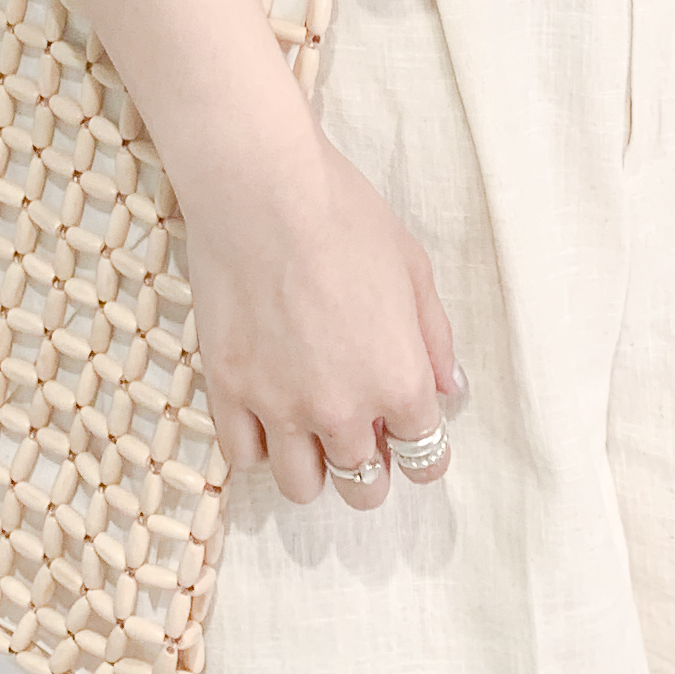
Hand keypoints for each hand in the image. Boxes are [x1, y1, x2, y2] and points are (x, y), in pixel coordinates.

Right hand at [181, 119, 460, 512]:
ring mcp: (280, 405)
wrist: (261, 187)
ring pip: (301, 487)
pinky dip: (257, 444)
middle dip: (369, 468)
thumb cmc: (344, 214)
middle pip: (363, 487)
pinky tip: (264, 411)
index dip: (422, 450)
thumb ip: (434, 339)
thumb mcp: (413, 267)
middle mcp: (344, 409)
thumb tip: (446, 390)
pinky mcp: (228, 389)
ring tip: (308, 427)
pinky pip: (242, 456)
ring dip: (313, 465)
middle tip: (359, 434)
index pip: (425, 458)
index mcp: (399, 381)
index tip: (409, 437)